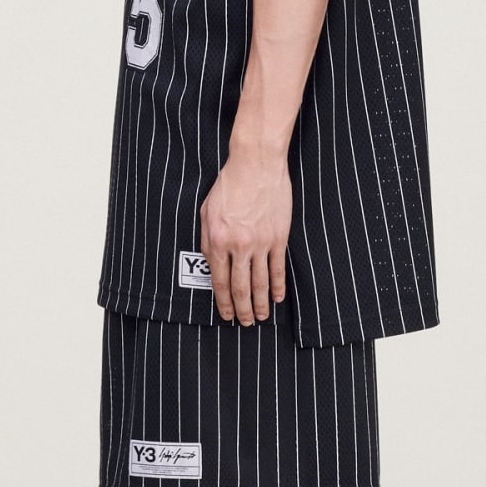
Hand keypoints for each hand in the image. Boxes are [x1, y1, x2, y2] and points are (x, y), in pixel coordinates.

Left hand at [199, 143, 291, 324]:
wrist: (256, 164)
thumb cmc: (229, 184)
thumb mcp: (206, 210)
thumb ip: (207, 239)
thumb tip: (211, 264)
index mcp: (218, 240)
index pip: (219, 280)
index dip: (223, 301)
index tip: (227, 314)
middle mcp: (239, 246)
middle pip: (240, 287)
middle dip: (243, 309)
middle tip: (246, 322)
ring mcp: (261, 243)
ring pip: (260, 281)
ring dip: (261, 302)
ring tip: (262, 316)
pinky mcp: (279, 237)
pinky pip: (278, 267)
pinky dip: (278, 285)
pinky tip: (278, 297)